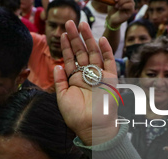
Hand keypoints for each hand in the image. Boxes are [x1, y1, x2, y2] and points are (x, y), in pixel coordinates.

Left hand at [54, 21, 118, 145]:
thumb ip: (59, 81)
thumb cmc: (75, 116)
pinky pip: (109, 62)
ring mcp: (99, 76)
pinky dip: (106, 51)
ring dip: (88, 40)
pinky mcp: (111, 79)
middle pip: (81, 53)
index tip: (62, 34)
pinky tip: (100, 39)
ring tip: (82, 25)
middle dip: (76, 38)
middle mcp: (87, 76)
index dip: (66, 47)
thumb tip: (57, 65)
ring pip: (94, 54)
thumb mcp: (62, 97)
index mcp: (75, 80)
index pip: (70, 60)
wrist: (91, 127)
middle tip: (70, 23)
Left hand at [107, 0, 134, 27]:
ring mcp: (131, 6)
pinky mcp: (131, 11)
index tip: (115, 0)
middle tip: (115, 1)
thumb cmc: (112, 9)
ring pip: (131, 0)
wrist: (111, 18)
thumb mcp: (112, 2)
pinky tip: (120, 8)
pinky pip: (130, 5)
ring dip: (122, 2)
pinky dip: (124, 6)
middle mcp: (130, 1)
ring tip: (116, 6)